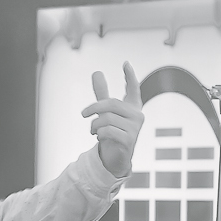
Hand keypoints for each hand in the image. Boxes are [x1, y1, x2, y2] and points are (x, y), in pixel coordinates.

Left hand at [83, 63, 142, 177]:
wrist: (115, 158)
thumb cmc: (112, 132)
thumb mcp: (106, 112)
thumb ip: (102, 94)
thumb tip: (97, 72)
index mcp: (133, 107)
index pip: (133, 89)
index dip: (130, 76)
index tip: (125, 63)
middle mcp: (137, 116)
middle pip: (111, 104)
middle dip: (94, 108)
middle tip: (83, 114)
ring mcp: (135, 129)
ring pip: (107, 118)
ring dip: (94, 125)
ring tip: (94, 131)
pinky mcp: (129, 140)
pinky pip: (107, 131)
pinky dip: (99, 134)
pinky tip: (100, 138)